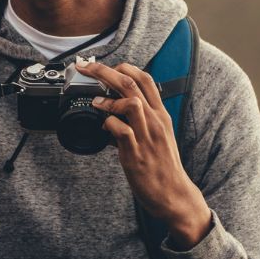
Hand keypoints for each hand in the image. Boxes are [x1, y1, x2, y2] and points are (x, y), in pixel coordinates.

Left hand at [80, 59, 212, 248]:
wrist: (173, 193)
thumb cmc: (162, 166)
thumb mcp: (156, 136)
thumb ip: (138, 121)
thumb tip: (113, 112)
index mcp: (160, 115)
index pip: (145, 79)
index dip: (123, 67)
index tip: (104, 65)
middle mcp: (155, 121)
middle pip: (132, 84)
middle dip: (105, 71)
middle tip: (86, 67)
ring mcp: (147, 136)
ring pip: (130, 102)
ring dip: (108, 98)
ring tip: (96, 102)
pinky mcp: (136, 153)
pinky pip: (121, 130)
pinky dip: (108, 124)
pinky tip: (103, 127)